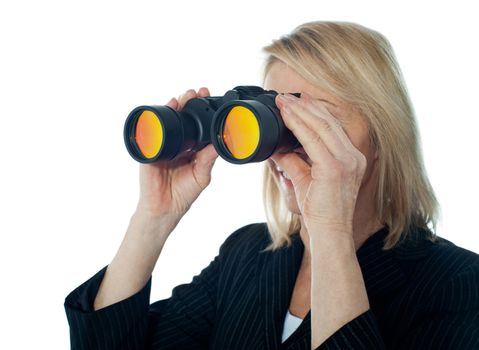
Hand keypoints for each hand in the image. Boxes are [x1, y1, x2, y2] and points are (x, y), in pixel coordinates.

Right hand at [136, 87, 218, 221]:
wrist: (164, 208)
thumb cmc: (183, 194)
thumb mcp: (201, 176)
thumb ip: (208, 159)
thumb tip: (219, 143)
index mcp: (191, 149)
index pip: (197, 125)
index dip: (203, 112)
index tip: (210, 99)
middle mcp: (178, 143)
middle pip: (183, 118)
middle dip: (189, 103)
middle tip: (197, 92)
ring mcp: (163, 144)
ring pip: (169, 120)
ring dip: (176, 106)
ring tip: (183, 97)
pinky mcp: (151, 148)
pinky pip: (154, 129)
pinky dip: (160, 116)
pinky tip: (168, 107)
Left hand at [270, 92, 366, 236]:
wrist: (329, 232)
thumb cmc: (320, 210)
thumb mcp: (305, 180)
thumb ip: (293, 162)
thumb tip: (276, 150)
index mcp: (351, 158)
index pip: (332, 127)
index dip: (314, 111)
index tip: (297, 101)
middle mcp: (353, 156)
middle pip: (328, 122)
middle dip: (305, 106)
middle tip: (286, 96)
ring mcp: (347, 161)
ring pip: (322, 126)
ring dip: (300, 110)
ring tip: (283, 101)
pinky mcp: (335, 167)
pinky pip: (313, 139)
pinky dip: (298, 125)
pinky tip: (287, 116)